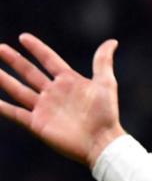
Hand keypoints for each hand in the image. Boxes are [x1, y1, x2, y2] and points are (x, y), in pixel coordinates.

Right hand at [0, 34, 124, 167]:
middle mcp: (54, 93)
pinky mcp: (38, 123)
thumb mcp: (106, 84)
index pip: (49, 60)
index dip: (37, 49)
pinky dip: (2, 107)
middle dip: (14, 60)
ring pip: (18, 90)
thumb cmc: (106, 114)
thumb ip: (103, 62)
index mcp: (69, 81)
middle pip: (29, 72)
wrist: (102, 142)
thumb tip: (112, 41)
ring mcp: (45, 108)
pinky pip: (15, 113)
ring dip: (3, 79)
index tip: (23, 37)